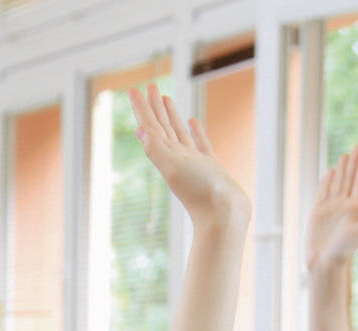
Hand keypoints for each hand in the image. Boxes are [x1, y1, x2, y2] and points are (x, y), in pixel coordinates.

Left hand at [126, 84, 249, 230]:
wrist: (224, 217)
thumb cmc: (199, 193)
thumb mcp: (174, 168)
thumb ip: (156, 149)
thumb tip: (139, 130)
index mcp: (166, 155)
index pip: (150, 126)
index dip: (141, 107)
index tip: (133, 89)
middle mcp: (177, 157)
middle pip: (162, 126)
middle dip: (154, 106)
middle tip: (150, 86)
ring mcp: (193, 162)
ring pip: (179, 132)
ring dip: (171, 116)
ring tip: (165, 98)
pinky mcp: (211, 167)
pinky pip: (200, 144)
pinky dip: (195, 132)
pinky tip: (193, 121)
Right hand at [307, 146, 357, 275]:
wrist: (324, 262)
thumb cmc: (343, 250)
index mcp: (355, 207)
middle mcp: (343, 205)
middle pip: (349, 178)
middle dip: (354, 162)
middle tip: (357, 146)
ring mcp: (330, 208)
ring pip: (337, 183)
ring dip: (342, 169)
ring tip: (346, 155)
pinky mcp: (317, 212)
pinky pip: (323, 192)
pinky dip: (327, 181)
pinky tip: (331, 172)